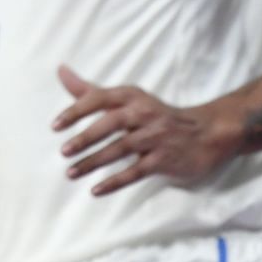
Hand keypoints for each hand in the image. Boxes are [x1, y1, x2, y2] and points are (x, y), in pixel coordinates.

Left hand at [53, 64, 238, 195]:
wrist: (206, 132)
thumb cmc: (155, 114)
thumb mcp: (127, 98)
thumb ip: (91, 90)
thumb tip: (60, 71)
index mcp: (131, 96)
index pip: (99, 98)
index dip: (76, 111)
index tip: (55, 125)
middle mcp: (143, 113)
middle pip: (111, 123)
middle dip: (85, 138)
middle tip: (63, 151)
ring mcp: (155, 137)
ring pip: (121, 149)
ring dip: (94, 162)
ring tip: (71, 173)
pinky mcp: (164, 159)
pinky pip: (136, 172)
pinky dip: (115, 181)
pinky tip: (96, 190)